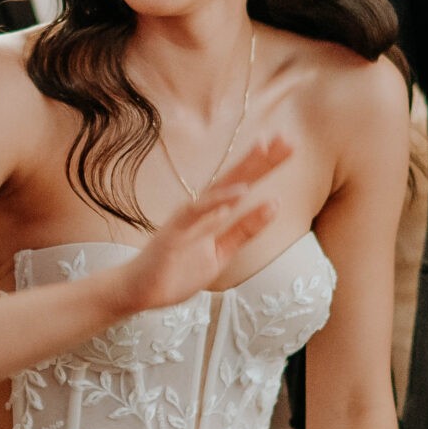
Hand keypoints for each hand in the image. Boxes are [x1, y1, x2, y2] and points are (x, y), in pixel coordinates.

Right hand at [107, 135, 293, 315]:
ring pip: (219, 188)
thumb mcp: (222, 252)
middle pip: (236, 178)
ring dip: (242, 170)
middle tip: (286, 137)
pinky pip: (198, 212)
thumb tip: (274, 204)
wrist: (139, 291)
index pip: (244, 183)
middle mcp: (202, 209)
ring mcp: (188, 218)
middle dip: (261, 159)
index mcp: (214, 213)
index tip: (289, 146)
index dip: (265, 165)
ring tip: (265, 151)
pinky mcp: (175, 232)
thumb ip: (245, 230)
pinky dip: (217, 200)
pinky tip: (240, 191)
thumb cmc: (176, 271)